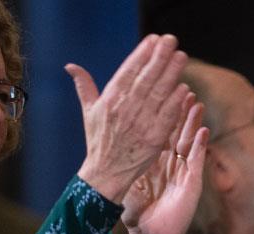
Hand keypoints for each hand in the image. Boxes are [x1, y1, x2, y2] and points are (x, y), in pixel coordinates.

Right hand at [69, 34, 189, 202]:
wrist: (106, 173)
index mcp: (109, 100)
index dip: (141, 54)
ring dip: (171, 74)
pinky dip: (175, 102)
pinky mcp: (154, 138)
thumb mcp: (89, 112)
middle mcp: (125, 110)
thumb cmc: (98, 141)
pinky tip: (183, 88)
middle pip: (146, 78)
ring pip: (158, 94)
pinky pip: (167, 116)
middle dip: (159, 57)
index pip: (128, 71)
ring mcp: (140, 124)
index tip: (153, 39)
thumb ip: (84, 86)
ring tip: (181, 57)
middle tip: (171, 40)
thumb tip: (70, 66)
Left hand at [122, 97, 208, 233]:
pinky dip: (201, 146)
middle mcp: (173, 162)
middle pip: (177, 130)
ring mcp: (184, 171)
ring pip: (190, 141)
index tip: (157, 91)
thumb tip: (110, 143)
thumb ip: (124, 158)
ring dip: (193, 122)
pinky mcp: (192, 183)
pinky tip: (204, 131)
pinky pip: (197, 161)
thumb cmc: (141, 211)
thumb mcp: (129, 179)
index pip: (160, 129)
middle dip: (180, 109)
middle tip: (182, 86)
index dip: (161, 110)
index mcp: (158, 159)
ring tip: (196, 102)